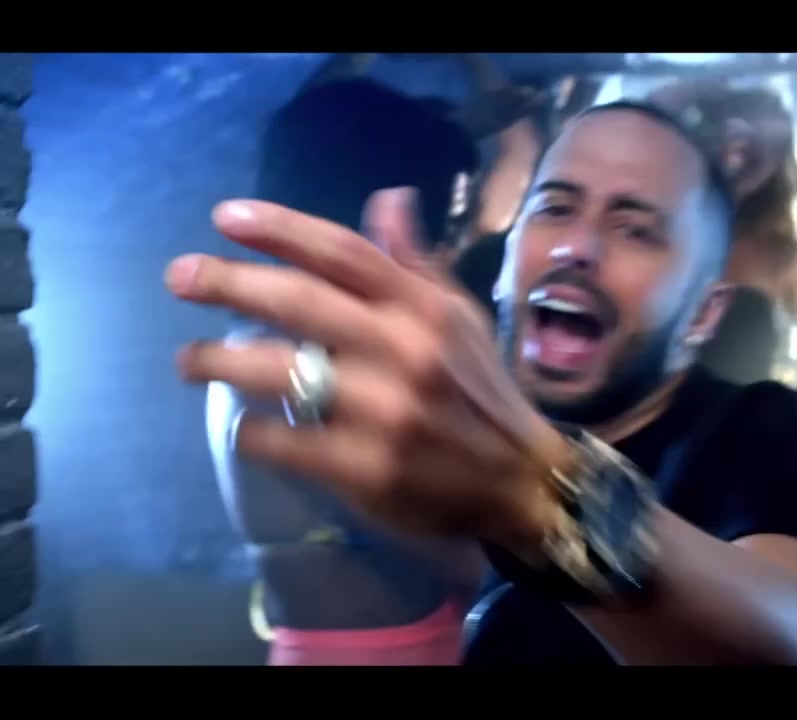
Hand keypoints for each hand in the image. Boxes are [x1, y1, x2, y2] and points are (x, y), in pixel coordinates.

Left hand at [168, 188, 565, 552]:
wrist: (521, 481)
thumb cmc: (480, 393)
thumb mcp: (460, 319)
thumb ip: (414, 263)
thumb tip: (387, 199)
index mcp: (424, 309)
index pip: (342, 252)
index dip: (279, 229)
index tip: (223, 218)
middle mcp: (404, 350)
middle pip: (298, 301)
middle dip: (226, 283)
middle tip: (179, 277)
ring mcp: (383, 411)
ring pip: (276, 371)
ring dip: (217, 360)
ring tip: (188, 361)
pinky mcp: (366, 469)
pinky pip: (282, 441)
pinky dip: (251, 431)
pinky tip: (242, 426)